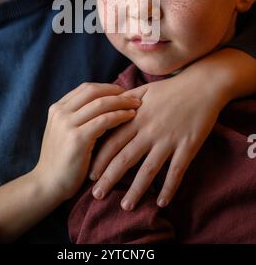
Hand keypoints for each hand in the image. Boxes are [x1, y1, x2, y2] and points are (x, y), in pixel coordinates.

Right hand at [33, 82, 140, 204]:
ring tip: (137, 105)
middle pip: (94, 91)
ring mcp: (67, 124)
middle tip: (134, 96)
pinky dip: (120, 116)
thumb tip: (104, 104)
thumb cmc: (62, 160)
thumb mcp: (64, 132)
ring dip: (122, 102)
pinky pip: (104, 120)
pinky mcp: (77, 139)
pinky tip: (131, 117)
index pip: (86, 88)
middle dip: (116, 91)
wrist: (47, 184)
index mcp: (57, 108)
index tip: (123, 92)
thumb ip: (77, 117)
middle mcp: (61, 112)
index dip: (107, 88)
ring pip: (101, 104)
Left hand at [89, 60, 231, 210]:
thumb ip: (124, 101)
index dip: (100, 159)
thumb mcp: (144, 90)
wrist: (202, 85)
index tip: (89, 174)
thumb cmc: (171, 88)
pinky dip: (169, 188)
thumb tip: (106, 108)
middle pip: (124, 158)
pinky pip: (176, 171)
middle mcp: (149, 130)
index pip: (112, 141)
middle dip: (109, 178)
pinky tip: (162, 203)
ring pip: (148, 169)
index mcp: (136, 117)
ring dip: (136, 190)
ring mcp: (168, 140)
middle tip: (96, 195)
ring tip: (125, 207)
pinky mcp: (187, 146)